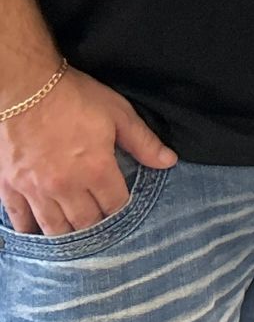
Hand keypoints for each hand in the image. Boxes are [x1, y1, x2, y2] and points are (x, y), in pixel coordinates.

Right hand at [0, 66, 176, 235]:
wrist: (28, 88)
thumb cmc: (76, 98)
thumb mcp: (119, 114)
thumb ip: (144, 143)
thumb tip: (169, 162)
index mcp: (96, 170)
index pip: (115, 206)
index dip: (122, 210)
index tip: (123, 208)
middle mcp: (65, 186)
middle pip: (85, 223)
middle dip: (97, 225)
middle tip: (101, 221)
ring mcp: (35, 189)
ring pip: (54, 228)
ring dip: (67, 233)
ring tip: (76, 231)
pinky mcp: (10, 186)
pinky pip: (20, 220)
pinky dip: (30, 229)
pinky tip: (39, 230)